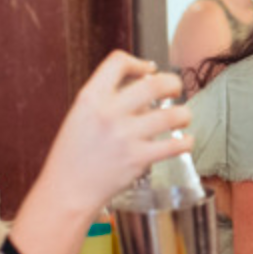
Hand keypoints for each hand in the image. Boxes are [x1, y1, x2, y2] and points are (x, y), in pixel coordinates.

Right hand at [32, 51, 191, 218]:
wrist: (66, 191)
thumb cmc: (73, 156)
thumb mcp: (80, 116)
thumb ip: (108, 100)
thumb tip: (144, 86)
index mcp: (90, 98)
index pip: (118, 62)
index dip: (138, 62)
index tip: (149, 70)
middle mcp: (109, 113)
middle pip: (156, 84)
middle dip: (173, 83)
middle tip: (175, 90)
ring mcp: (125, 136)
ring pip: (173, 115)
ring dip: (184, 114)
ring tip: (183, 117)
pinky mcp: (138, 159)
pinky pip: (176, 145)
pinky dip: (186, 142)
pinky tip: (185, 141)